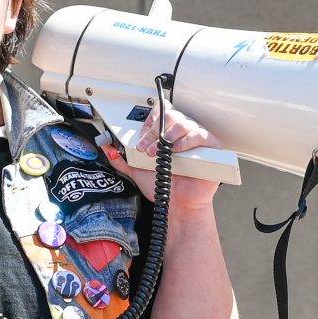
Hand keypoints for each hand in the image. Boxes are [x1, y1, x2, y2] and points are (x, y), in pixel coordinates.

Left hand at [99, 100, 223, 203]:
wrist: (177, 205)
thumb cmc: (164, 187)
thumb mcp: (137, 171)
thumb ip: (122, 159)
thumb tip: (107, 147)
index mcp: (167, 134)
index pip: (160, 113)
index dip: (149, 123)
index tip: (141, 140)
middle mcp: (182, 133)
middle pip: (170, 115)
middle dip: (155, 131)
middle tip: (147, 149)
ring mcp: (196, 139)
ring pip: (183, 122)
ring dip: (167, 137)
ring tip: (160, 153)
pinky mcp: (210, 147)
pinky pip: (200, 134)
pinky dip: (186, 141)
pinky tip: (176, 151)